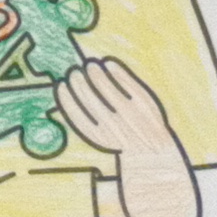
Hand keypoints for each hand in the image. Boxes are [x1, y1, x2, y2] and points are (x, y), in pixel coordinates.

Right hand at [57, 55, 179, 160]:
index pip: (77, 116)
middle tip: (73, 72)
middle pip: (89, 99)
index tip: (61, 84)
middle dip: (78, 82)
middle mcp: (115, 128)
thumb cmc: (120, 139)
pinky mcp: (145, 103)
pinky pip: (127, 81)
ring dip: (94, 72)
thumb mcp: (102, 138)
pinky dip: (115, 70)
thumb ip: (85, 118)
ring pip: (106, 87)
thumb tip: (65, 86)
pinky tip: (107, 63)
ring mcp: (131, 114)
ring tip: (90, 65)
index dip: (66, 98)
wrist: (155, 152)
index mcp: (100, 139)